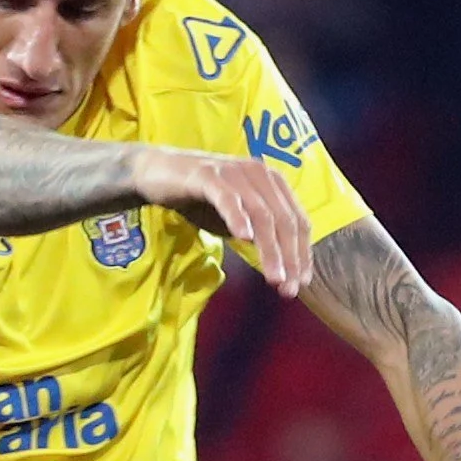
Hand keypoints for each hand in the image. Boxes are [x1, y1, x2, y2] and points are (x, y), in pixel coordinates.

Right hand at [133, 146, 311, 296]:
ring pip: (261, 214)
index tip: (301, 282)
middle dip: (290, 257)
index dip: (302, 253)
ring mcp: (233, 172)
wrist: (157, 173)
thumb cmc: (202, 199)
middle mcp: (258, 173)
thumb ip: (260, 237)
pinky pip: (227, 198)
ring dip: (270, 249)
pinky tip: (244, 238)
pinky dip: (238, 217)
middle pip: (283, 220)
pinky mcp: (207, 175)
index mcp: (271, 182)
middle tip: (288, 288)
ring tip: (273, 277)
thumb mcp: (237, 220)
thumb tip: (283, 271)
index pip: (297, 221)